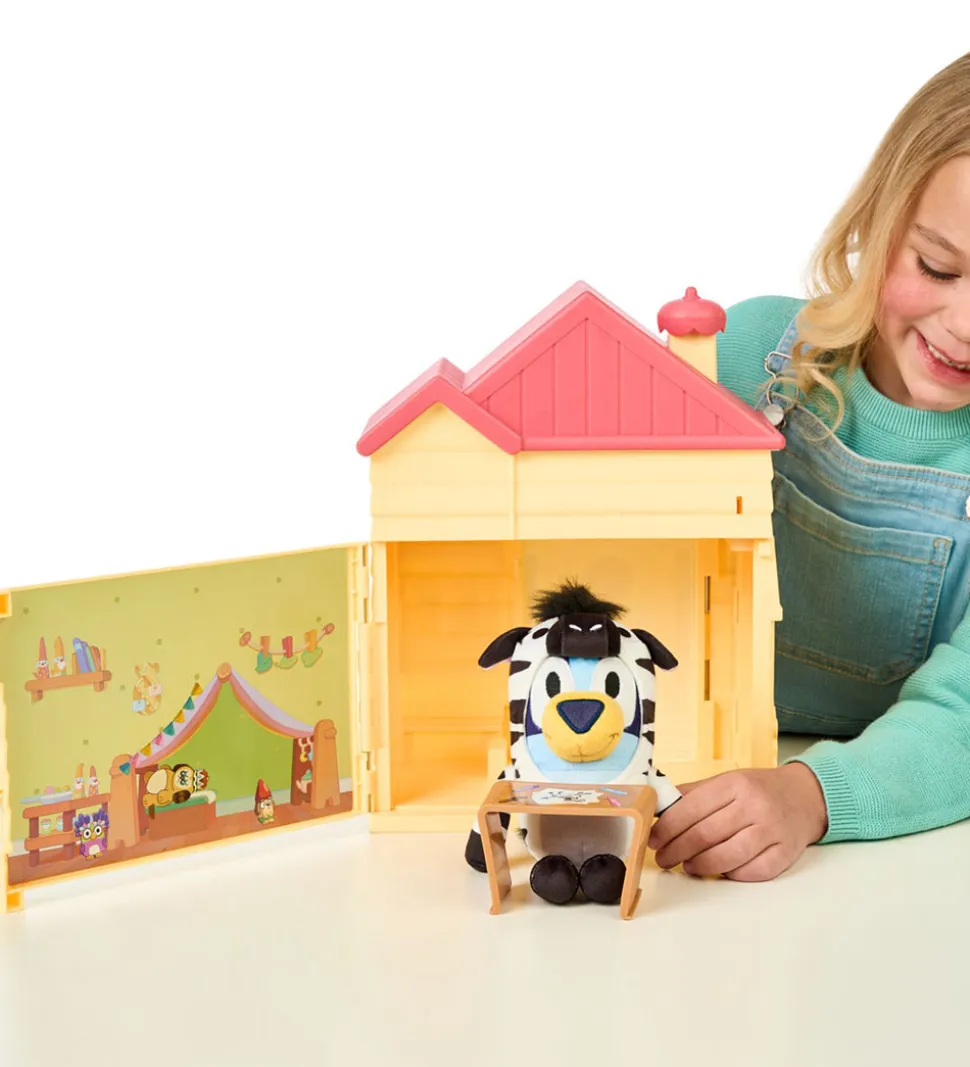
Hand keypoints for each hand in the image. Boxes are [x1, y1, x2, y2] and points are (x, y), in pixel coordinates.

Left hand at [647, 764, 827, 880]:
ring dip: (700, 865)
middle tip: (664, 858)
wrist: (806, 796)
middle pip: (706, 834)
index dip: (667, 828)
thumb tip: (658, 809)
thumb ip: (693, 794)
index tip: (654, 839)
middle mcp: (754, 806)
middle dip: (677, 850)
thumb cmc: (758, 790)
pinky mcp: (785, 854)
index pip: (691, 808)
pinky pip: (752, 872)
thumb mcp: (726, 781)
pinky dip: (730, 875)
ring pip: (727, 856)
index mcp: (735, 784)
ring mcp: (772, 831)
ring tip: (687, 866)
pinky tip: (719, 871)